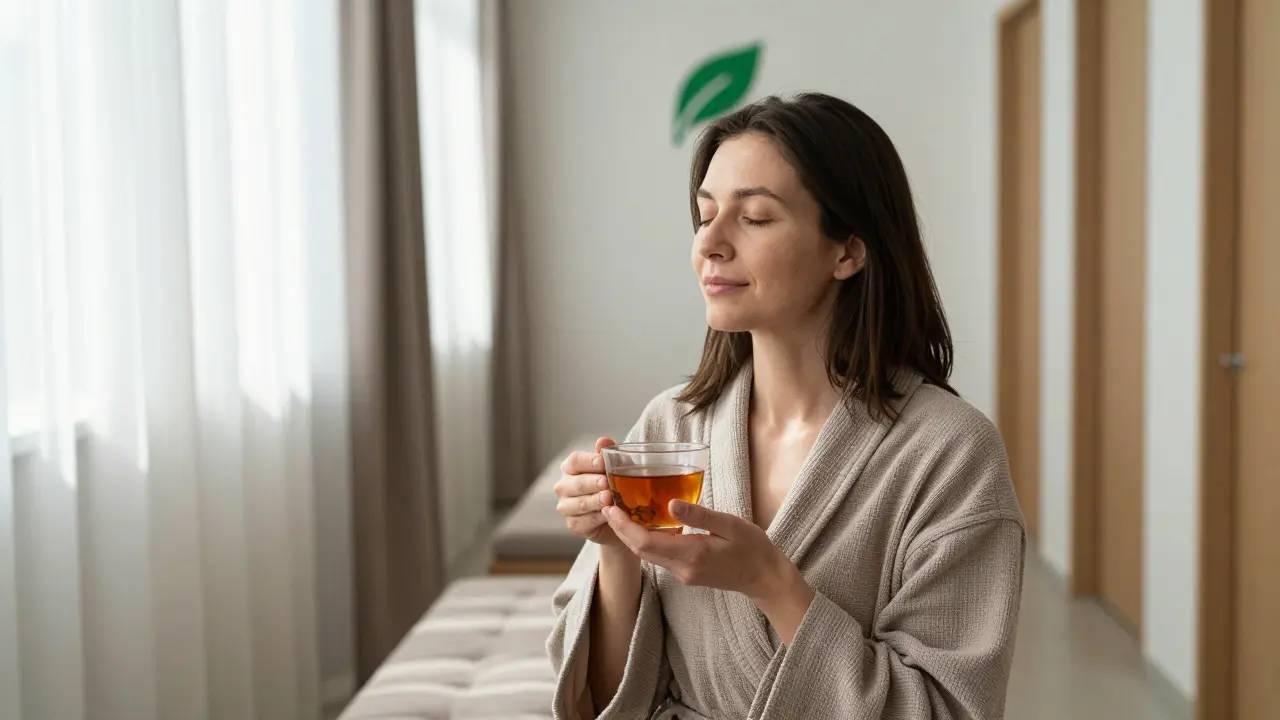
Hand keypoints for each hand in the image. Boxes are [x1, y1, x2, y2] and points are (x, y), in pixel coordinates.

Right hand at [554, 437, 621, 546]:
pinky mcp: (573, 525)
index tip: (603, 462)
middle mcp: (563, 486)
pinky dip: (597, 518)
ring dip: (595, 501)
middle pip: (576, 483)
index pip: (575, 461)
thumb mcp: (613, 469)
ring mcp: (565, 506)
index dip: (589, 461)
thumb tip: (603, 440)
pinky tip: (608, 516)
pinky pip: (584, 521)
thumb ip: (607, 454)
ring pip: (579, 503)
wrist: (616, 517)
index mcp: (570, 468)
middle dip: (593, 483)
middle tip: (606, 483)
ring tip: (609, 499)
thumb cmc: (612, 486)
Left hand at [602, 499, 786, 597]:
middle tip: (608, 504)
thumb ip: (699, 515)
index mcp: (692, 554)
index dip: (625, 526)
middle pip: (641, 550)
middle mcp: (682, 568)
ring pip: (648, 554)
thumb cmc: (752, 548)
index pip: (646, 543)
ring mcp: (683, 573)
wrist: (764, 578)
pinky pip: (660, 556)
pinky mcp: (687, 573)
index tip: (611, 508)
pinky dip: (646, 540)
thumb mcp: (730, 525)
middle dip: (621, 529)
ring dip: (632, 535)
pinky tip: (646, 524)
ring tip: (621, 511)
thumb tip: (671, 503)